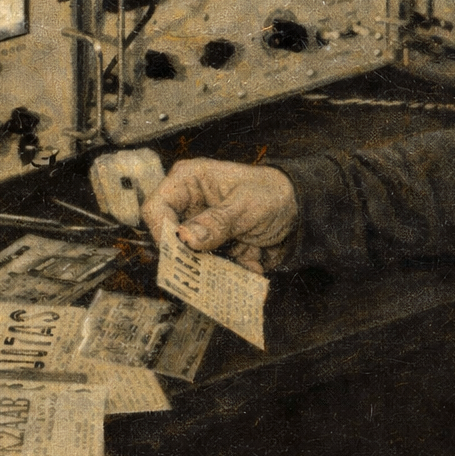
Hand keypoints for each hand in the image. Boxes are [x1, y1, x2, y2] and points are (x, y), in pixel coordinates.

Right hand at [141, 158, 297, 272]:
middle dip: (191, 258)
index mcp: (188, 182)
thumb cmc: (271, 193)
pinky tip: (251, 262)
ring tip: (240, 263)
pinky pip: (210, 269)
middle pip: (170, 240)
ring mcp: (199, 231)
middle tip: (213, 267)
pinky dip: (229, 273)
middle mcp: (188, 207)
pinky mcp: (212, 249)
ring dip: (213, 269)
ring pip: (190, 260)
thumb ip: (217, 222)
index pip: (155, 209)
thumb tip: (186, 237)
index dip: (162, 232)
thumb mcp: (246, 205)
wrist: (298, 209)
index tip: (181, 251)